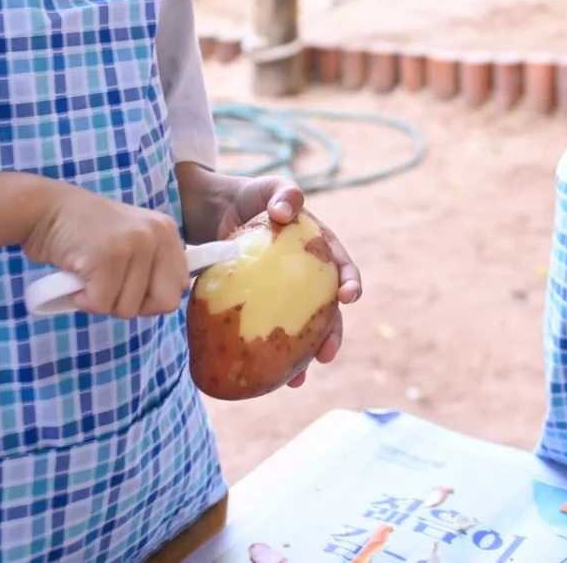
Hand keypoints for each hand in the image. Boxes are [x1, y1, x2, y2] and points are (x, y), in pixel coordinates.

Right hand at [20, 181, 187, 319]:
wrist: (45, 209)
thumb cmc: (84, 232)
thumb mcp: (131, 240)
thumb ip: (151, 264)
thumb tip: (167, 301)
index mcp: (166, 231)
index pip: (180, 285)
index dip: (152, 296)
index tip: (127, 286)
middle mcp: (156, 234)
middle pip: (164, 303)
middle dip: (133, 305)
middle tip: (109, 287)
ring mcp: (134, 243)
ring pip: (129, 308)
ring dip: (102, 300)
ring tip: (89, 274)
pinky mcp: (108, 256)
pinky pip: (102, 304)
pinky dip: (83, 300)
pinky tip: (75, 278)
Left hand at [189, 171, 363, 388]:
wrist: (216, 210)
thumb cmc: (251, 195)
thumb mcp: (270, 187)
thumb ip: (284, 192)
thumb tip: (286, 211)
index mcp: (319, 249)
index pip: (342, 267)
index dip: (350, 283)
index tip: (349, 297)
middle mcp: (306, 278)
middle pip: (327, 311)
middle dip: (332, 335)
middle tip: (327, 354)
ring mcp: (283, 295)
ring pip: (300, 330)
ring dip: (303, 356)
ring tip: (299, 378)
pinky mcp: (259, 306)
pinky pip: (267, 331)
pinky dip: (268, 353)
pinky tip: (264, 374)